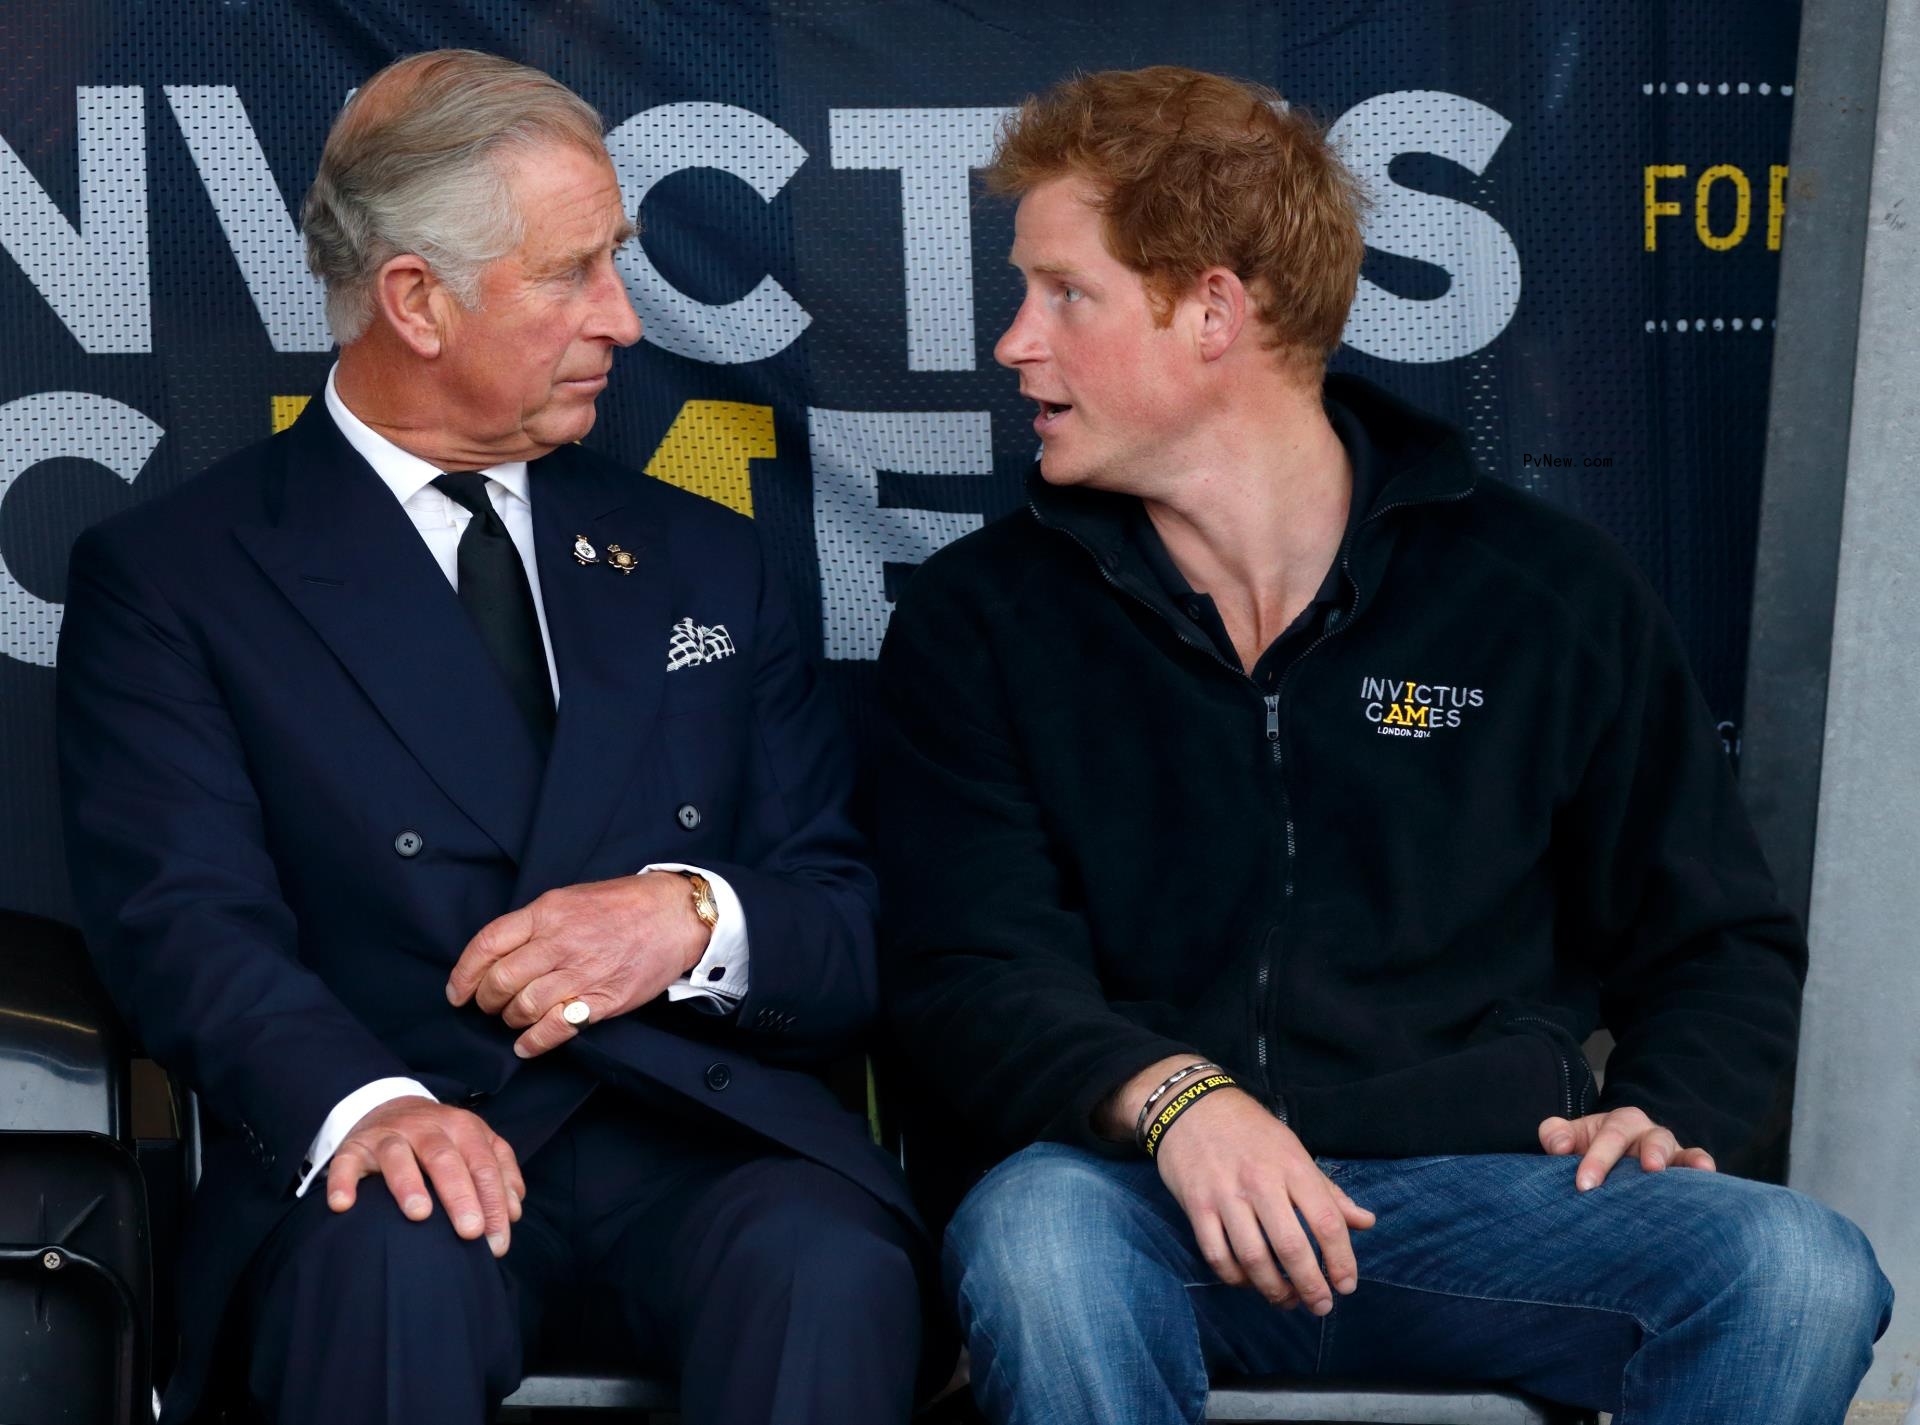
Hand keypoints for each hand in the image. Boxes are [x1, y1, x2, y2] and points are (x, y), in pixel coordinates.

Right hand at [323, 1096, 524, 1256]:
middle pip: (446, 1159)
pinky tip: (344, 1205)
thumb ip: (498, 1172)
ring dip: (408, 1184)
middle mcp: (426, 1127)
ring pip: (398, 1156)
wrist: (389, 1106)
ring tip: (420, 1214)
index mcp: (463, 1128)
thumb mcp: (474, 1145)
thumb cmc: (440, 1138)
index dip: (494, 1202)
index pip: (484, 1166)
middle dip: (461, 1196)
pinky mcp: (355, 1147)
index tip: (498, 1241)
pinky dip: (343, 1182)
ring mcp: (388, 1135)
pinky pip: (345, 1163)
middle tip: (470, 1231)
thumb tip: (513, 1210)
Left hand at [446, 873, 710, 1057]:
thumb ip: (535, 924)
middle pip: (501, 981)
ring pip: (523, 1007)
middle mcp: (559, 943)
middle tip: (490, 1006)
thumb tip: (500, 953)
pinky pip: (556, 1028)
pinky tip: (527, 1044)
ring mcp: (581, 973)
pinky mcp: (603, 1000)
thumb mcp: (570, 898)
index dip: (464, 973)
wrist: (674, 915)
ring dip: (511, 1019)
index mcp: (547, 913)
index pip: (487, 944)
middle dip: (487, 1001)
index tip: (457, 991)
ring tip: (516, 1018)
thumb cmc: (622, 905)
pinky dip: (534, 1042)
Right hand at [1148, 1080, 1374, 1313]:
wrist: (1192, 1106)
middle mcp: (1260, 1182)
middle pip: (1292, 1248)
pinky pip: (1218, 1256)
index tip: (1346, 1285)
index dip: (1342, 1260)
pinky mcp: (1196, 1207)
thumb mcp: (1294, 1150)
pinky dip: (1236, 1278)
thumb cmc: (1251, 1132)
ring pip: (1254, 1259)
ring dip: (1274, 1290)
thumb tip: (1367, 1222)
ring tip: (1286, 1300)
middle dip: (1311, 1286)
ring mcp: (1225, 1196)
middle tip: (1320, 1305)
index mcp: (1292, 1166)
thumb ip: (1329, 1191)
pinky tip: (1250, 1282)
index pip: (1326, 1221)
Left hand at [1539, 1106, 1715, 1191]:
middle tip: (1648, 1168)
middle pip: (1650, 1140)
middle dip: (1648, 1153)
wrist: (1614, 1162)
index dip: (1597, 1160)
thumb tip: (1559, 1145)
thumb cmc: (1591, 1150)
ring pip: (1677, 1151)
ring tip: (1677, 1171)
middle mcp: (1648, 1133)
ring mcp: (1670, 1152)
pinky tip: (1707, 1174)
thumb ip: (1556, 1134)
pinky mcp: (1684, 1169)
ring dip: (1679, 1161)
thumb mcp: (1571, 1137)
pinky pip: (1696, 1162)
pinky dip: (1702, 1166)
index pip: (1609, 1137)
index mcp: (1619, 1123)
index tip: (1584, 1185)